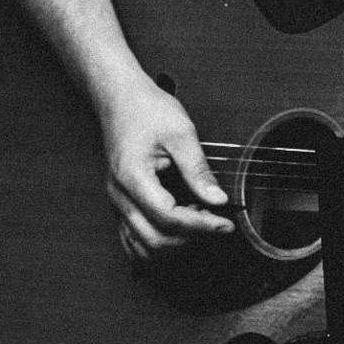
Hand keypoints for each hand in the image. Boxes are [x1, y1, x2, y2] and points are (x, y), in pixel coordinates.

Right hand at [97, 78, 231, 255]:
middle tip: (217, 223)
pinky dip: (157, 243)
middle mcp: (120, 195)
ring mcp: (117, 202)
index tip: (226, 223)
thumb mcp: (181, 133)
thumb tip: (218, 200)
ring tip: (198, 224)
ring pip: (141, 246)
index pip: (168, 217)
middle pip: (154, 239)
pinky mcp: (121, 203)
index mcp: (133, 177)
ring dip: (173, 245)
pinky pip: (133, 239)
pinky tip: (179, 230)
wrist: (120, 98)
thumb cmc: (146, 109)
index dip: (201, 225)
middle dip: (190, 238)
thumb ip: (199, 170)